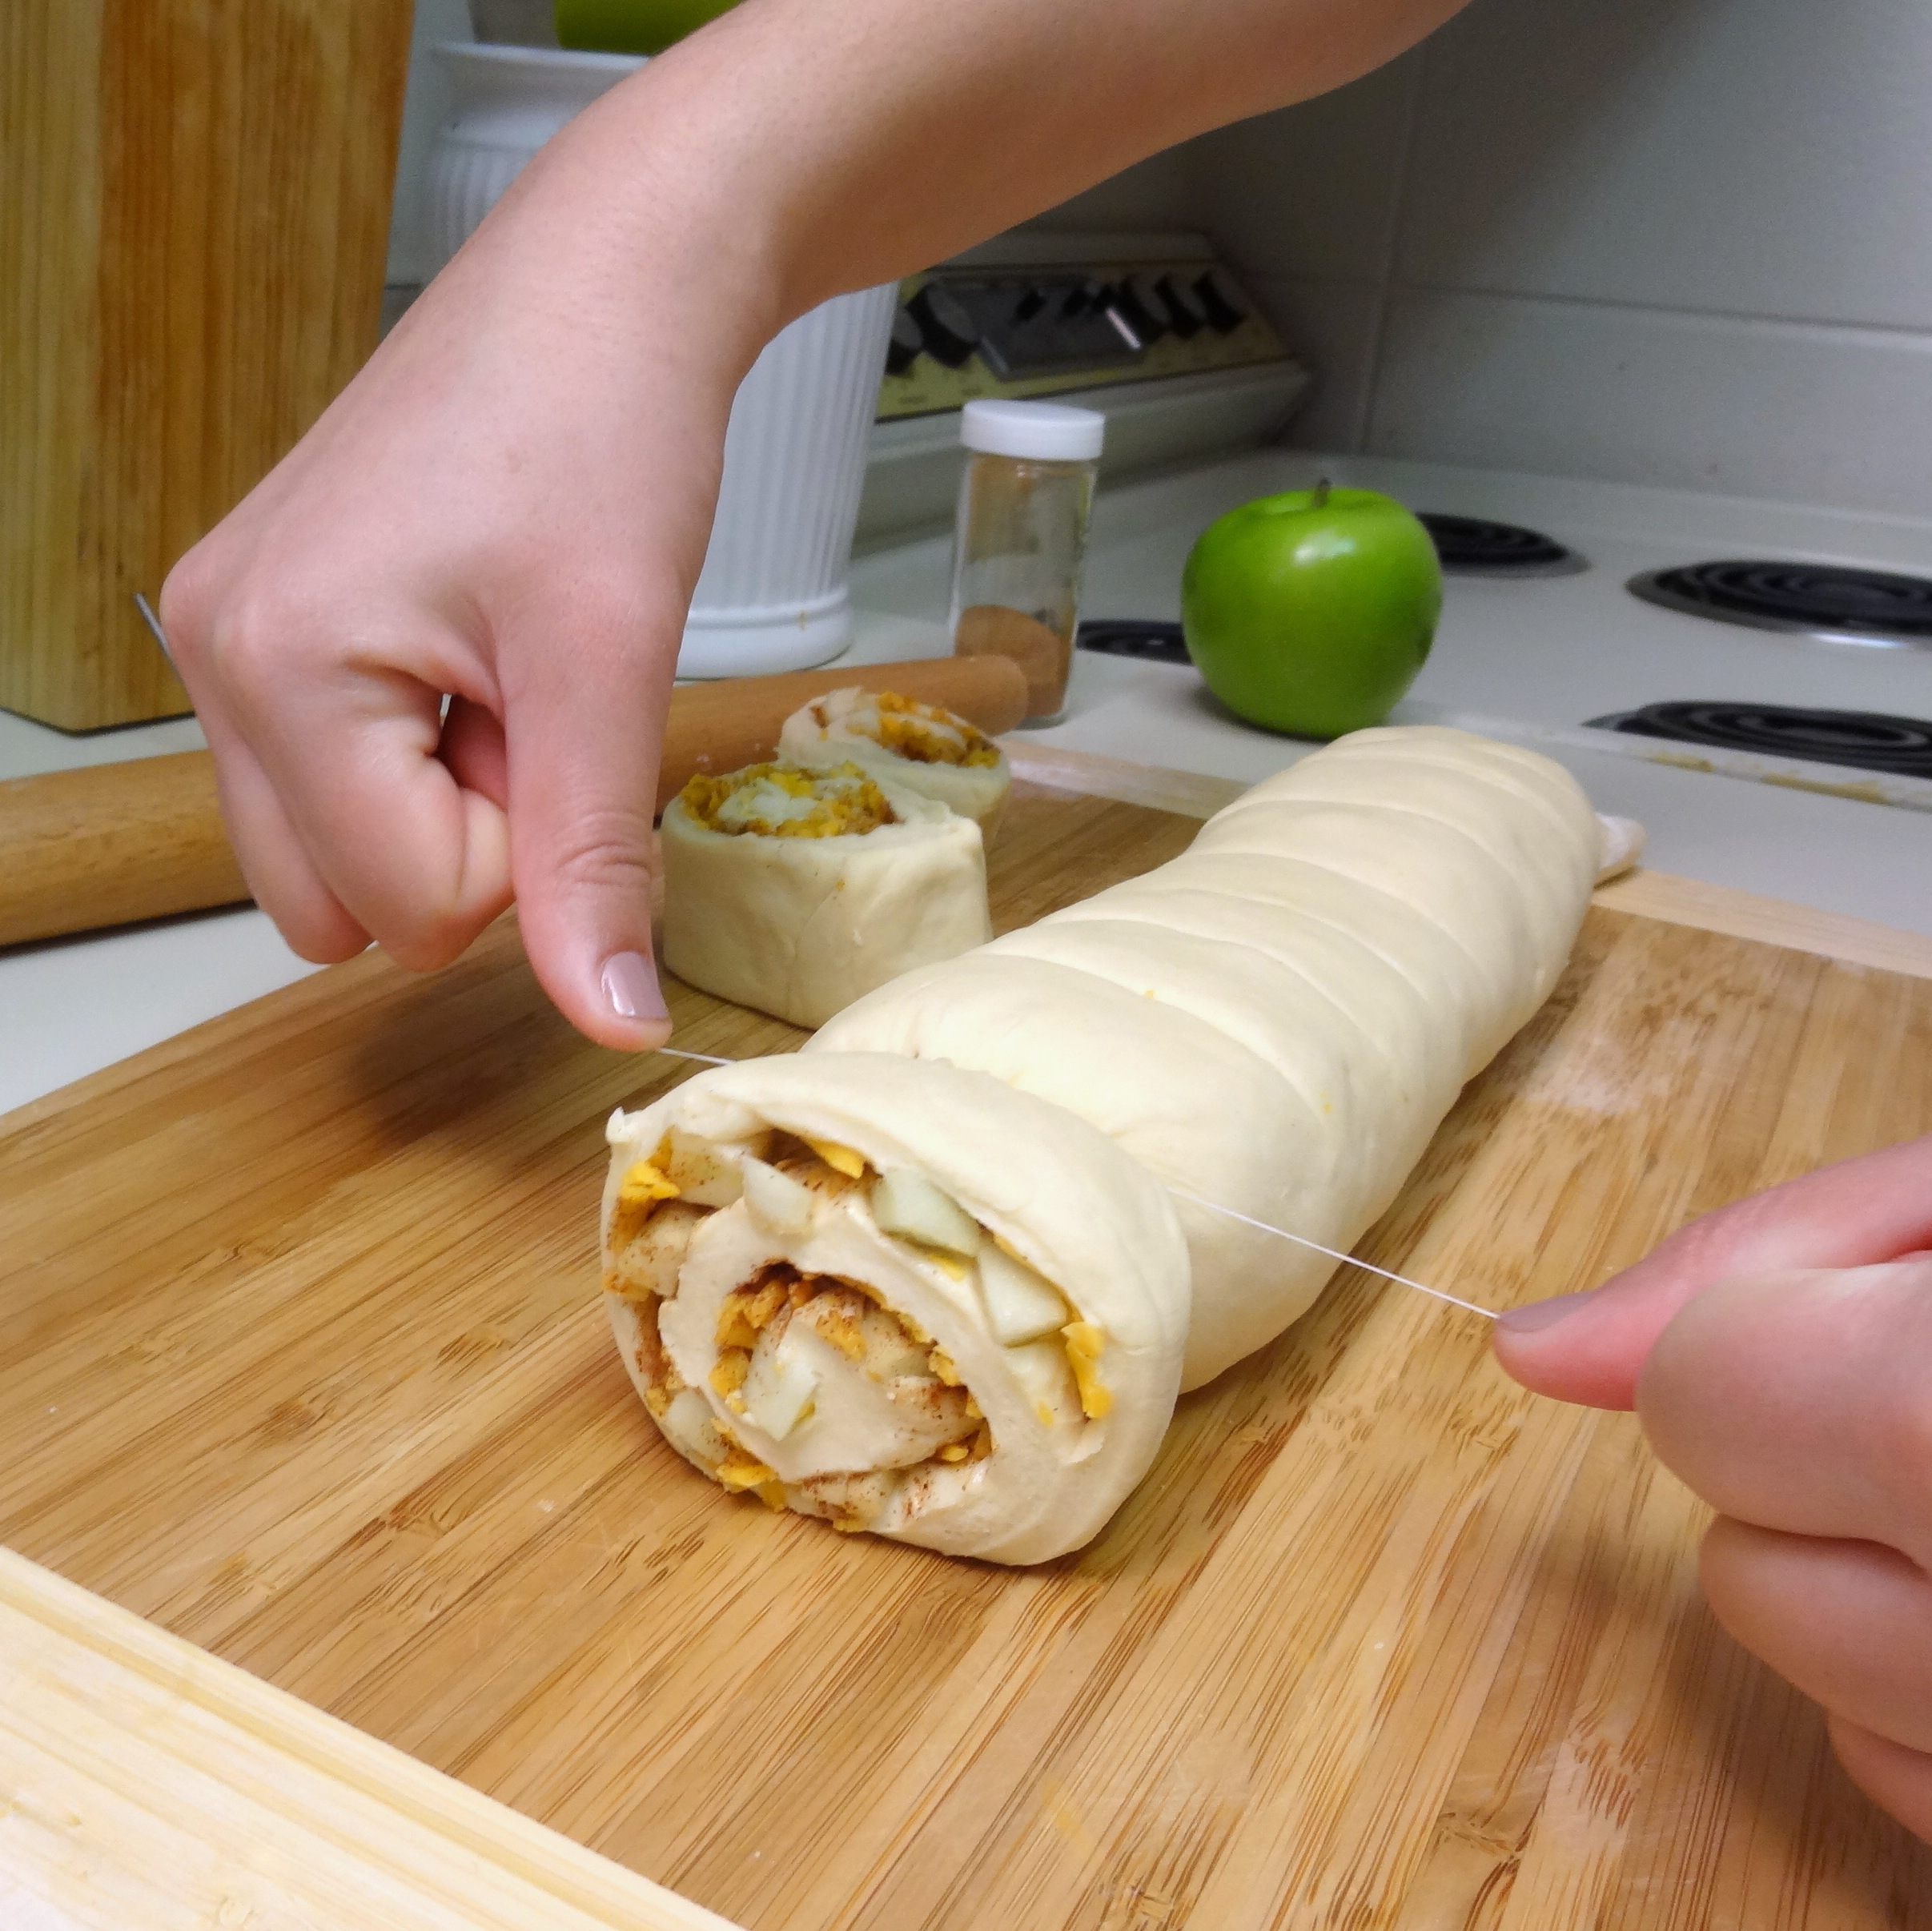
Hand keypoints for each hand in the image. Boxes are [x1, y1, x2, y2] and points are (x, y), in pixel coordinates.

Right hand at [160, 78, 766, 1048]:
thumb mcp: (611, 670)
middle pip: (344, 908)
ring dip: (447, 805)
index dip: (523, 854)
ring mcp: (230, 638)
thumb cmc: (604, 435)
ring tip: (509, 679)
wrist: (604, 293)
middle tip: (534, 710)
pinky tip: (478, 660)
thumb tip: (612, 1026)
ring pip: (335, 854)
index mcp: (274, 668)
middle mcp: (215, 658)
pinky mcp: (270, 624)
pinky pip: (335, 776)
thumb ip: (593, 866)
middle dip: (468, 845)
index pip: (408, 911)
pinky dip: (424, 757)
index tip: (565, 728)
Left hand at [1495, 1135, 1931, 1836]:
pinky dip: (1929, 1704)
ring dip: (1869, 1597)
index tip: (1830, 1326)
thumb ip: (1760, 1259)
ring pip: (1828, 1710)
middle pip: (1747, 1583)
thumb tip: (1530, 1348)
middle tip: (1926, 1408)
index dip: (1747, 1348)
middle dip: (1799, 1479)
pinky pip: (1918, 1801)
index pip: (1709, 1401)